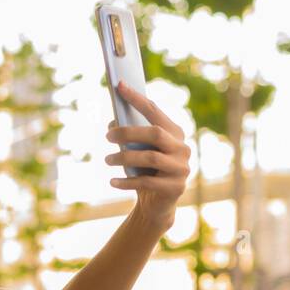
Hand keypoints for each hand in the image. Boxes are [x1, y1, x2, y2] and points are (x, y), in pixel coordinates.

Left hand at [106, 80, 190, 229]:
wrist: (157, 204)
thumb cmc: (145, 171)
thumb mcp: (139, 151)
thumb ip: (131, 137)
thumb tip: (112, 124)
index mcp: (175, 133)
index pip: (155, 111)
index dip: (137, 98)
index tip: (119, 85)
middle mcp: (182, 148)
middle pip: (155, 133)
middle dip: (128, 132)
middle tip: (107, 136)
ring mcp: (182, 168)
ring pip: (151, 157)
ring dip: (124, 158)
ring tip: (107, 160)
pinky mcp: (176, 188)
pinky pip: (147, 182)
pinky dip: (127, 181)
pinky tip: (112, 181)